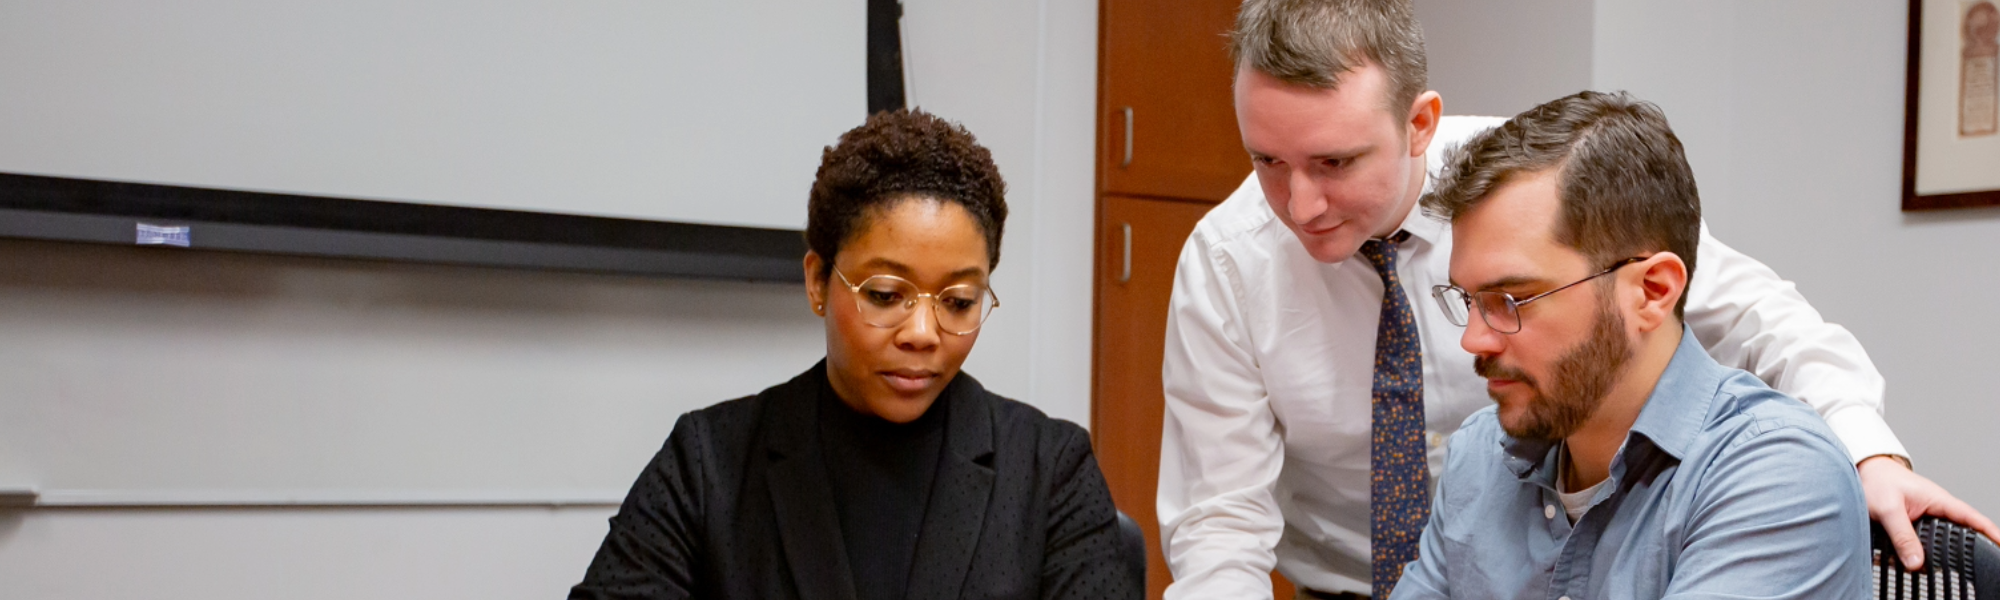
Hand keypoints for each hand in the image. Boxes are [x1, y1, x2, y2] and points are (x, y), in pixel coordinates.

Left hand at [1858, 455, 1999, 570]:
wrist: (1862, 471)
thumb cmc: (1876, 481)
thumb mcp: (1888, 510)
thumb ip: (1902, 536)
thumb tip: (1916, 562)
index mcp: (1939, 500)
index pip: (1972, 518)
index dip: (1990, 532)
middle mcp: (1937, 508)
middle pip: (1960, 532)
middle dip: (1964, 548)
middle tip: (1968, 565)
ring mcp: (1927, 516)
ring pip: (1941, 539)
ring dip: (1938, 552)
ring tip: (1932, 565)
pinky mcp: (1915, 523)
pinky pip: (1925, 540)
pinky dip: (1923, 550)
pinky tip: (1915, 559)